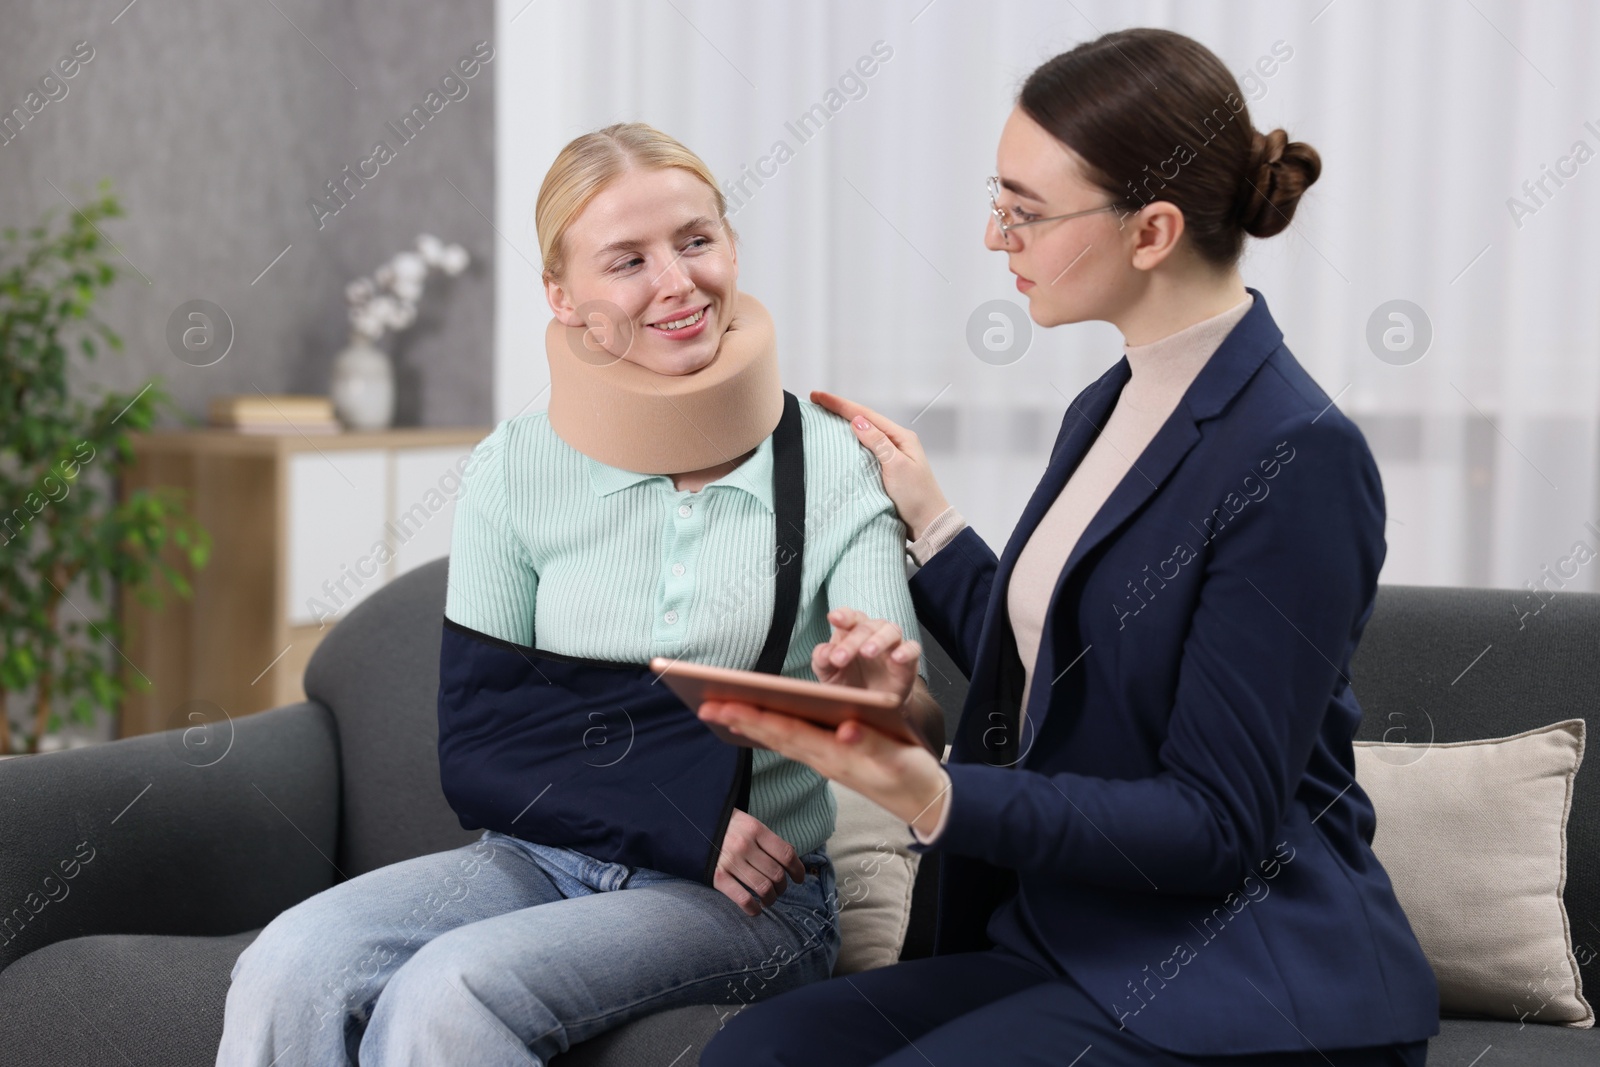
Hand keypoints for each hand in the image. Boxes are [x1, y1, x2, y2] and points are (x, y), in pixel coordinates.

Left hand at [698, 701, 950, 836]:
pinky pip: (793, 743)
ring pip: (780, 739)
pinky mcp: (832, 759)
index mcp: (835, 754)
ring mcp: (825, 760)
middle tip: (704, 706)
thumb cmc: (912, 775)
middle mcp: (823, 758)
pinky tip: (757, 724)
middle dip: (739, 719)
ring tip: (720, 711)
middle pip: (773, 735)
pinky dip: (770, 731)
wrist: (925, 802)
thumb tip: (843, 729)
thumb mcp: (897, 758)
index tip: (721, 706)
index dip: (752, 717)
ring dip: (749, 725)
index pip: (785, 731)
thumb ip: (870, 743)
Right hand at [714, 809, 805, 916]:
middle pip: (777, 874)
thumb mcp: (747, 823)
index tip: (799, 878)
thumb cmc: (725, 826)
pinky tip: (756, 909)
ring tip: (768, 899)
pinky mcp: (717, 876)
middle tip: (779, 889)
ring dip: (771, 899)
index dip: (798, 870)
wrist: (690, 824)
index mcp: (755, 829)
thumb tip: (790, 857)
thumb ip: (767, 839)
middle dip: (783, 887)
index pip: (786, 853)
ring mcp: (730, 861)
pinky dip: (753, 909)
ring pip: (763, 888)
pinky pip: (743, 899)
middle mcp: (744, 845)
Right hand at [810, 390, 951, 539]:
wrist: (928, 523)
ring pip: (863, 434)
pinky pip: (863, 450)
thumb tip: (857, 422)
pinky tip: (839, 442)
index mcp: (901, 437)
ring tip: (822, 415)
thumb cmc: (917, 497)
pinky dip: (849, 443)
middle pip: (864, 420)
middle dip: (839, 409)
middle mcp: (896, 442)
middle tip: (815, 400)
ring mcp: (890, 455)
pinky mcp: (885, 470)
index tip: (818, 396)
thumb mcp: (897, 467)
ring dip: (843, 424)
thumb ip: (878, 443)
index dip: (840, 405)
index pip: (866, 415)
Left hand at [813, 606, 919, 707]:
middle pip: (866, 627)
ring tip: (867, 652)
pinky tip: (896, 658)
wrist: (870, 707)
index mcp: (852, 632)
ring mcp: (893, 645)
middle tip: (839, 658)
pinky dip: (906, 651)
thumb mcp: (829, 674)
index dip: (843, 615)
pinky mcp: (908, 661)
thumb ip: (822, 660)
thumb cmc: (848, 683)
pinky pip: (913, 648)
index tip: (834, 618)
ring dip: (879, 639)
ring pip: (891, 630)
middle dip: (852, 641)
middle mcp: (874, 634)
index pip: (850, 617)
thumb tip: (824, 652)